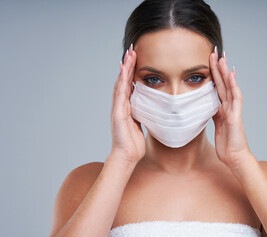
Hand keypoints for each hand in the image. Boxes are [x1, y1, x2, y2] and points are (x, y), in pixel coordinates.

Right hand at [110, 44, 145, 164]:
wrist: (127, 156)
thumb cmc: (133, 143)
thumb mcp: (141, 124)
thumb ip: (142, 114)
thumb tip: (149, 107)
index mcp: (127, 107)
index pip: (129, 85)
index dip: (131, 72)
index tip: (136, 59)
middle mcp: (120, 105)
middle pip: (123, 81)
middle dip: (127, 65)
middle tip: (131, 50)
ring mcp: (118, 108)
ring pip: (121, 83)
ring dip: (124, 69)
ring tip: (128, 55)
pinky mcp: (118, 112)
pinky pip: (120, 93)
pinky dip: (122, 80)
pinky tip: (124, 70)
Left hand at [209, 46, 251, 170]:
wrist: (235, 158)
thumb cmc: (228, 144)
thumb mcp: (217, 126)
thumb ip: (215, 114)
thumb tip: (209, 105)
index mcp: (223, 109)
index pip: (217, 88)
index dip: (213, 74)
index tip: (209, 61)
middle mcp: (229, 107)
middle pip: (223, 83)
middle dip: (218, 67)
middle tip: (215, 51)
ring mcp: (233, 110)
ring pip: (229, 87)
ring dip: (225, 72)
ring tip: (222, 57)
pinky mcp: (235, 116)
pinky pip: (235, 98)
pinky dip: (233, 86)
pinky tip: (230, 75)